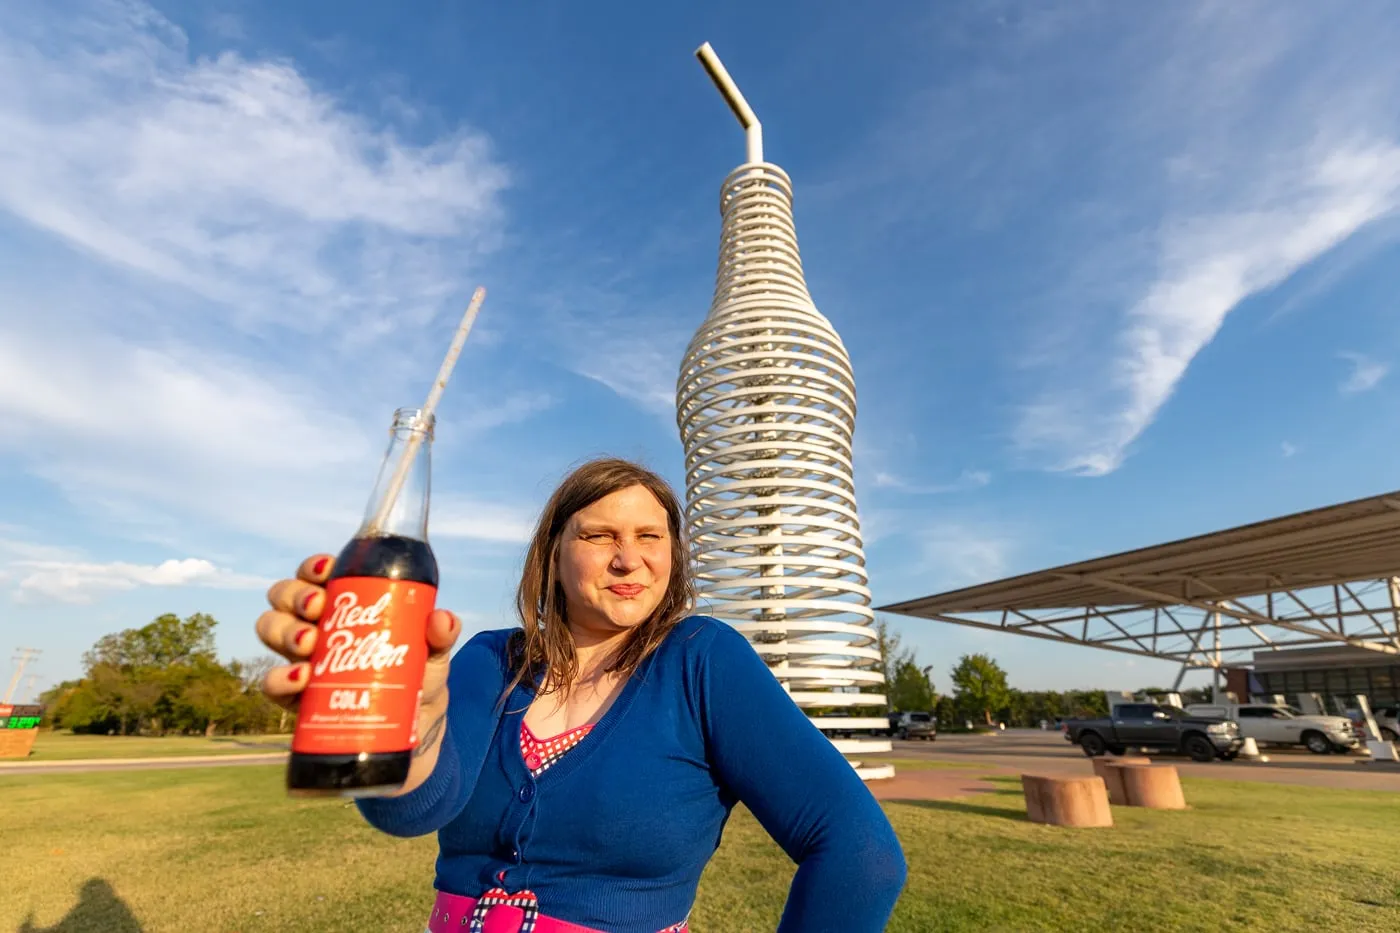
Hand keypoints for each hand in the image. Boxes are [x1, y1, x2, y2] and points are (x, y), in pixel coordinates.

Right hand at [256, 553, 461, 760]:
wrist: (413, 736)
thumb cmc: (417, 680)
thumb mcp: (432, 655)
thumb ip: (439, 636)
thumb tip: (441, 620)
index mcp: (346, 606)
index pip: (316, 576)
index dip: (312, 568)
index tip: (328, 571)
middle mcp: (316, 627)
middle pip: (284, 598)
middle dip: (294, 596)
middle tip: (318, 609)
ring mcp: (302, 662)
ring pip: (271, 630)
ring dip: (283, 631)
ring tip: (308, 644)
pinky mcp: (297, 699)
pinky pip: (271, 684)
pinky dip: (279, 678)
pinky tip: (302, 679)